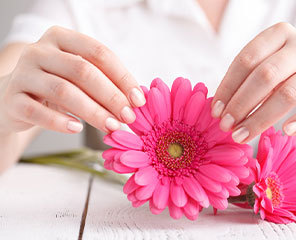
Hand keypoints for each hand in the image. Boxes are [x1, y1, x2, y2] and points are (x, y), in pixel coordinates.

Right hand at [0, 26, 145, 133]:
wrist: (15, 98)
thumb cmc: (57, 85)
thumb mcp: (79, 76)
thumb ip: (103, 80)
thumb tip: (136, 100)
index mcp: (61, 38)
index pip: (99, 52)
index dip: (122, 77)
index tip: (139, 99)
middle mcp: (39, 51)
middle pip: (83, 71)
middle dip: (111, 96)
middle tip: (128, 117)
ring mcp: (23, 73)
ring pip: (63, 92)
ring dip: (93, 112)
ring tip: (111, 126)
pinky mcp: (12, 99)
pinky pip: (38, 112)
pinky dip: (60, 122)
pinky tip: (77, 128)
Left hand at [212, 22, 295, 142]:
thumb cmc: (289, 75)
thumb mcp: (268, 69)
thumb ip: (246, 81)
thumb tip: (218, 109)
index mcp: (279, 34)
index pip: (247, 59)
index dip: (228, 86)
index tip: (216, 111)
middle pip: (265, 76)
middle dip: (241, 104)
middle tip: (226, 126)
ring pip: (287, 93)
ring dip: (260, 118)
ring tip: (242, 136)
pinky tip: (286, 132)